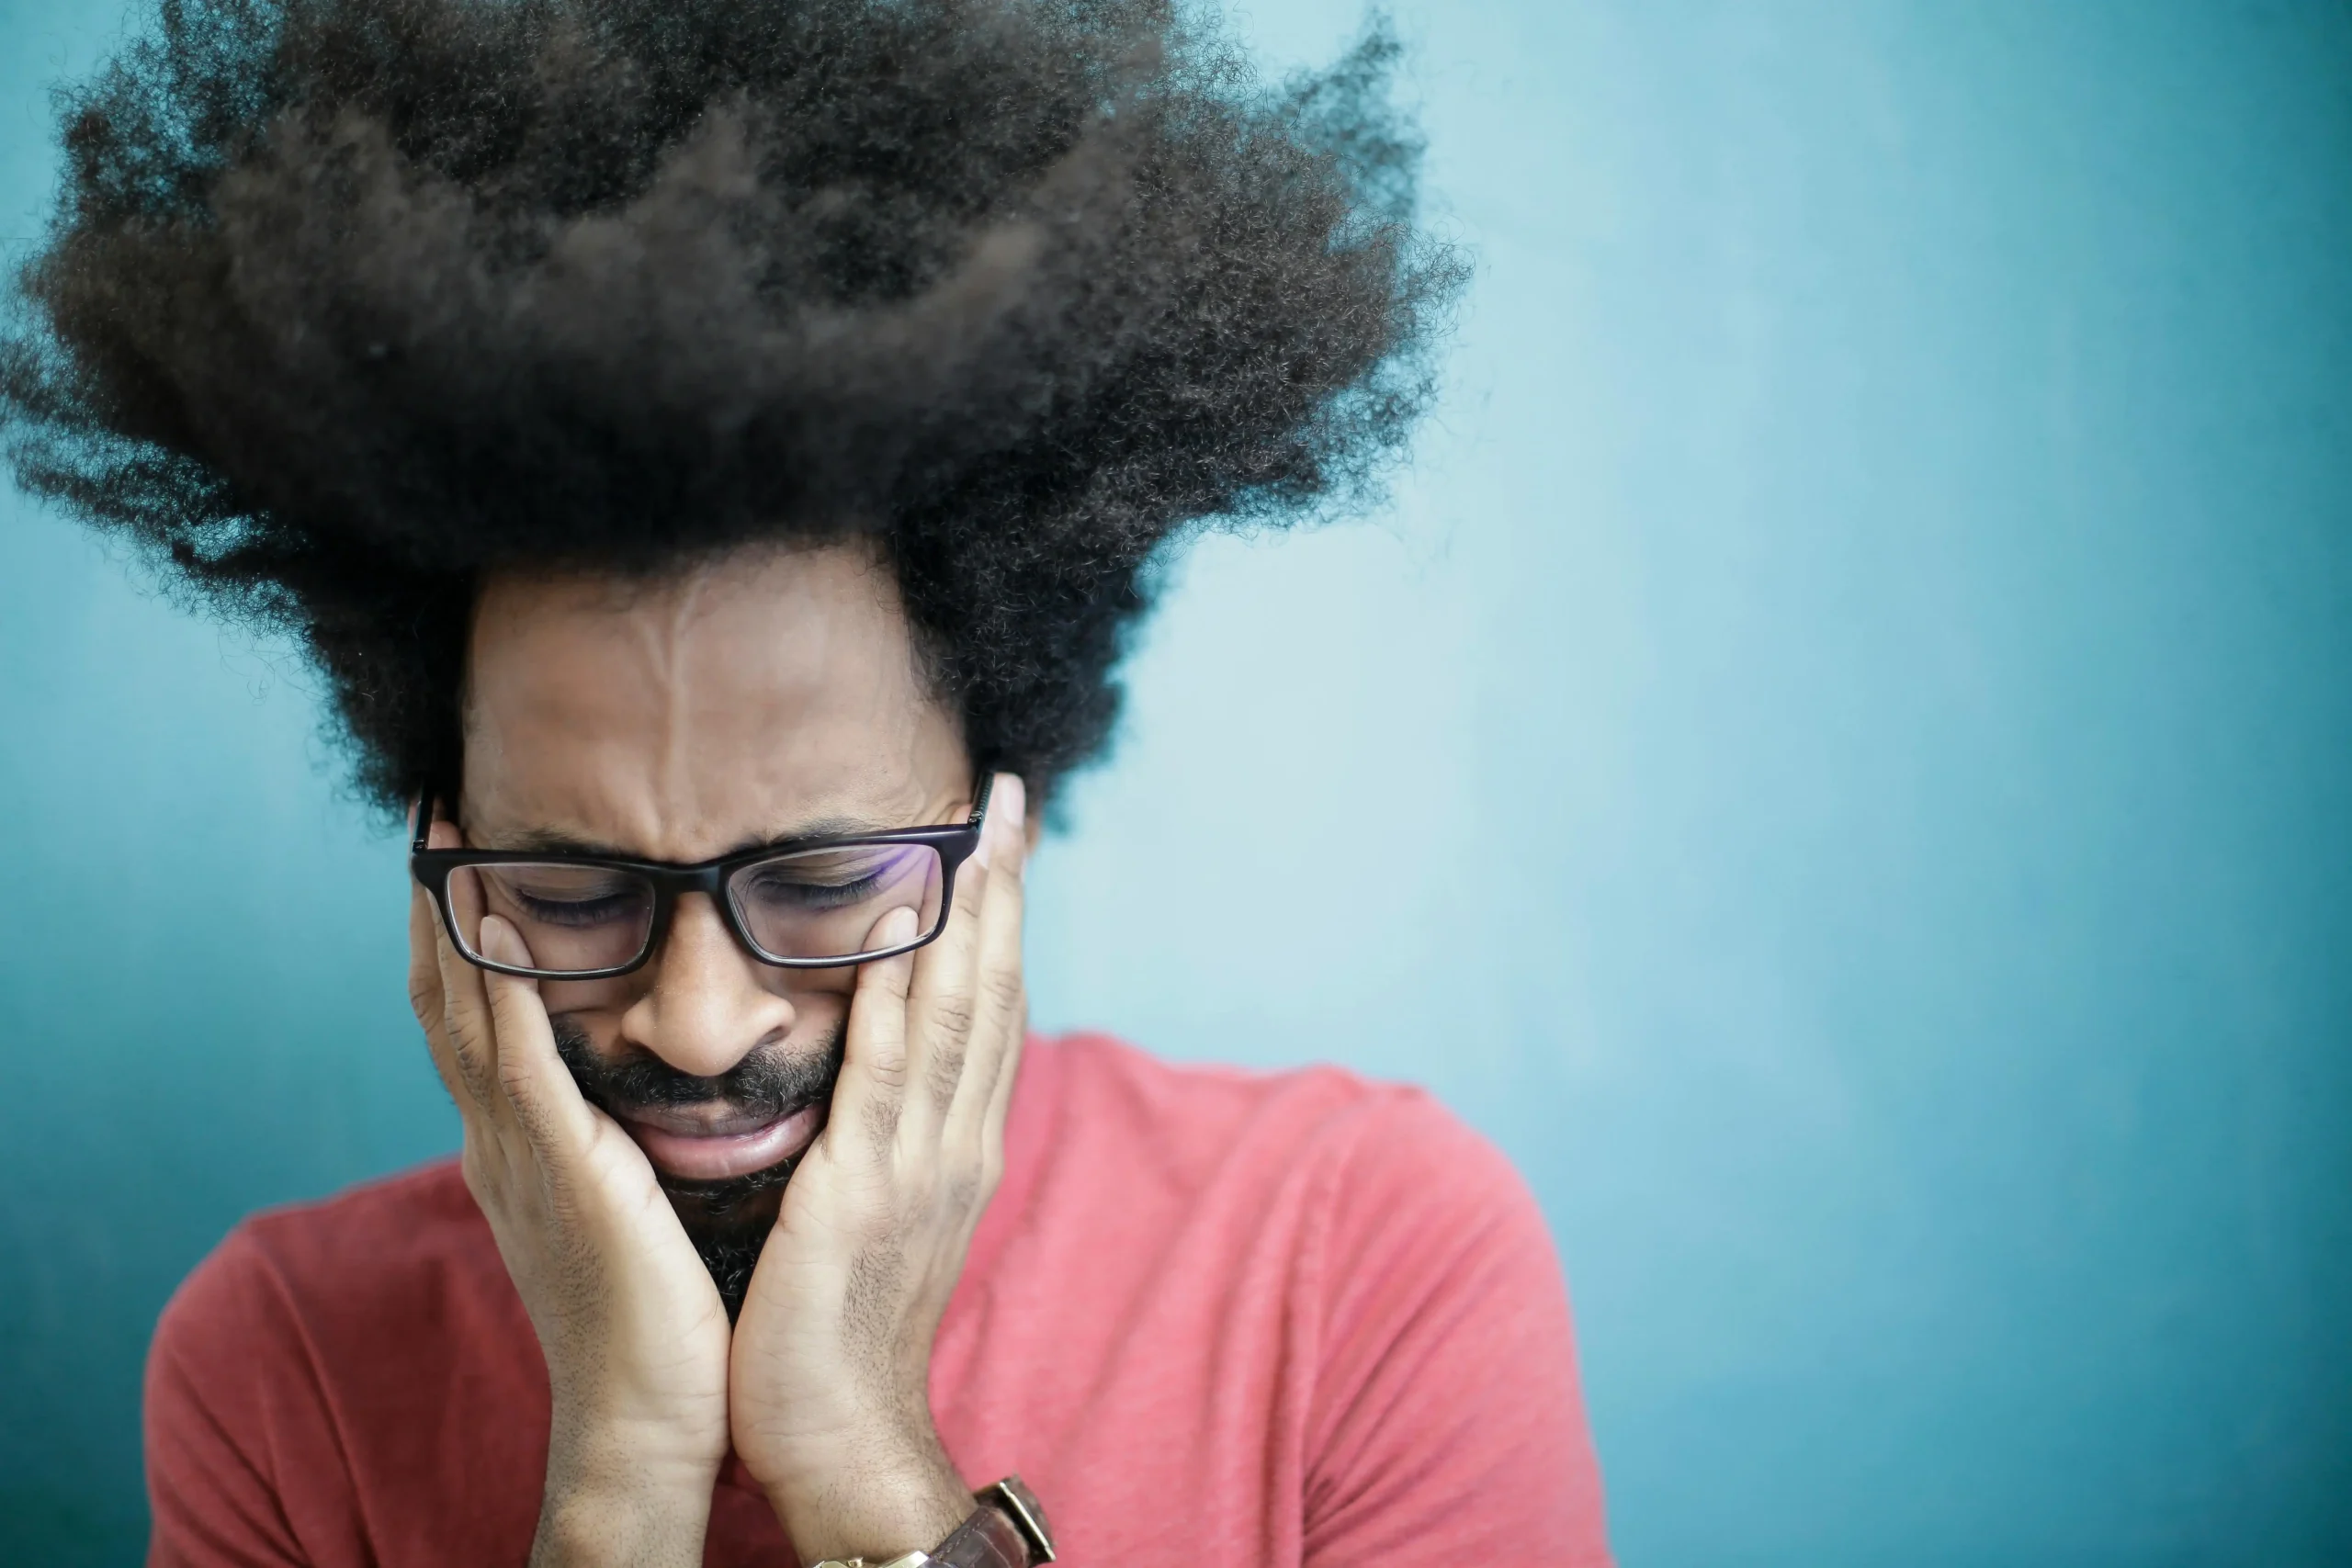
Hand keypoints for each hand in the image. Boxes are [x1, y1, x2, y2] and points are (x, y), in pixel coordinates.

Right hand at [408, 831, 731, 1567]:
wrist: (652, 1415)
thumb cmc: (664, 1315)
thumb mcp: (632, 1201)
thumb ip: (623, 1135)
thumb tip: (647, 1079)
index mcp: (521, 1145)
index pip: (473, 1014)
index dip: (457, 931)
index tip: (458, 848)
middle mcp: (501, 1139)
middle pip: (445, 995)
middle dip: (434, 901)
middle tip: (429, 808)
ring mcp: (518, 1153)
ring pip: (465, 1009)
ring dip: (452, 916)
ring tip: (443, 829)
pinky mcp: (559, 1167)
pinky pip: (515, 1056)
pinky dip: (496, 981)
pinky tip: (494, 917)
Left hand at [728, 773, 1031, 1563]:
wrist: (837, 1433)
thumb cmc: (835, 1331)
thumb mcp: (875, 1216)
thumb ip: (885, 1140)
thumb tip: (877, 1078)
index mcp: (959, 1148)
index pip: (992, 1012)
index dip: (1004, 924)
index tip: (1006, 844)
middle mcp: (958, 1143)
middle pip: (994, 993)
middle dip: (1006, 893)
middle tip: (1013, 798)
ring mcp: (921, 1162)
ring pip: (958, 1014)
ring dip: (972, 915)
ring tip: (981, 830)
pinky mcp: (864, 1184)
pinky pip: (889, 1067)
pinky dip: (903, 988)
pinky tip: (903, 923)